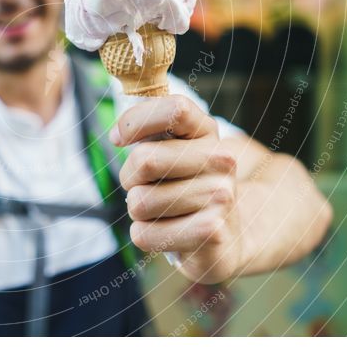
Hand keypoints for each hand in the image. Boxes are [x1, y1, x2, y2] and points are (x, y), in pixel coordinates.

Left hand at [110, 95, 245, 283]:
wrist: (229, 235)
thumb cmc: (186, 185)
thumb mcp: (172, 149)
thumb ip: (148, 129)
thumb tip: (118, 135)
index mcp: (207, 131)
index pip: (174, 109)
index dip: (135, 121)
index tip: (119, 138)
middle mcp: (221, 161)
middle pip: (144, 160)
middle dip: (130, 178)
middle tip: (147, 186)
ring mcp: (220, 198)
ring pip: (140, 202)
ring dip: (139, 211)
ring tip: (164, 211)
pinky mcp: (211, 234)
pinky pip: (144, 234)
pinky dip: (146, 236)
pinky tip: (170, 232)